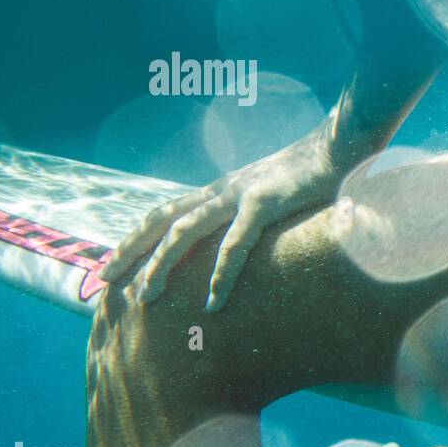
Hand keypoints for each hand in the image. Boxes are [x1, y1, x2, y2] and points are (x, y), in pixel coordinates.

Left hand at [99, 118, 355, 310]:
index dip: (136, 237)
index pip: (166, 212)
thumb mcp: (277, 197)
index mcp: (222, 190)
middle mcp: (222, 190)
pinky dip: (221, 274)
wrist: (342, 145)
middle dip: (129, 251)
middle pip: (161, 220)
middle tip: (104, 282)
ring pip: (185, 232)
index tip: (113, 263)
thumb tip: (251, 244)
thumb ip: (259, 218)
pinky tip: (213, 301)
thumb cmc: (317, 176)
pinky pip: (236, 244)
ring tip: (147, 298)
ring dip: (161, 266)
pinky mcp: (265, 203)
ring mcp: (240, 195)